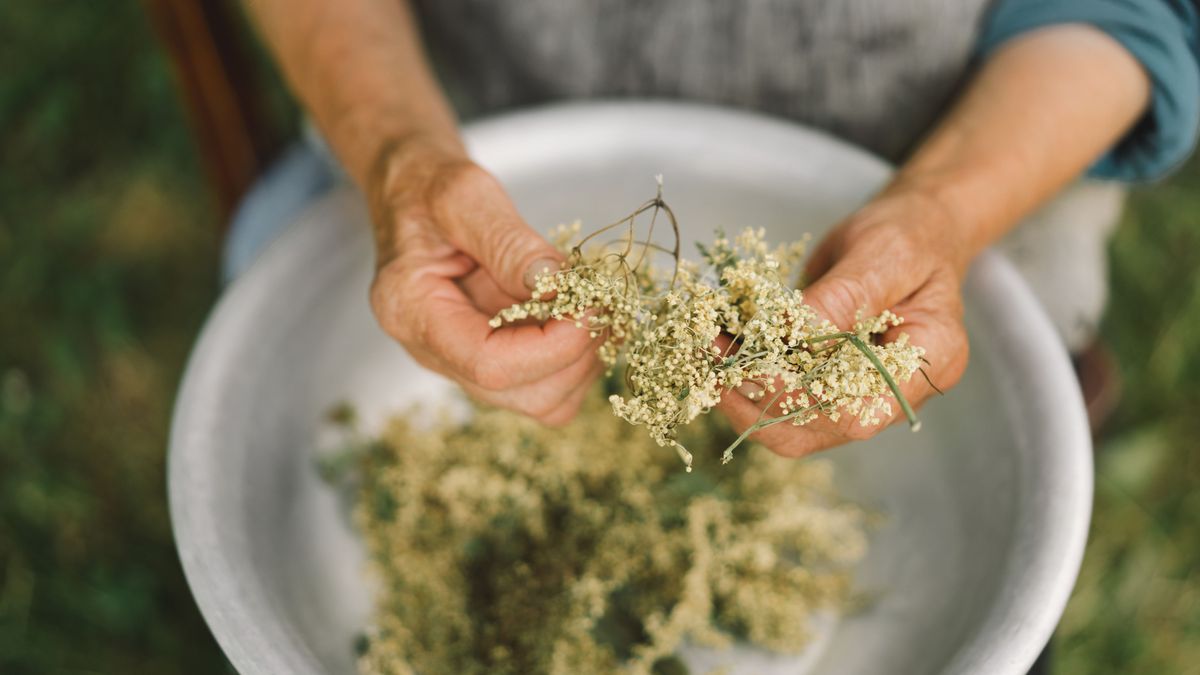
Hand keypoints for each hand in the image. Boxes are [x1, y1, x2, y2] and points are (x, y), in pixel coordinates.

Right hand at [366, 138, 600, 425]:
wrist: (412, 191)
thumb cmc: (428, 187)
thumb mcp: (463, 196)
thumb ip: (508, 242)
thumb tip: (560, 285)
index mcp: (412, 312)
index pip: (489, 364)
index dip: (552, 345)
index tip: (591, 305)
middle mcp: (434, 352)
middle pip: (520, 395)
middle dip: (575, 356)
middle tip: (601, 302)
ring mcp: (464, 361)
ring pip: (541, 402)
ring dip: (582, 362)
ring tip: (595, 306)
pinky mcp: (493, 356)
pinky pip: (547, 384)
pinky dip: (578, 358)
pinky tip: (584, 315)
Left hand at [716, 187, 970, 456]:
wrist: (908, 230)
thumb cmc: (908, 235)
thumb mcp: (881, 255)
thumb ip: (843, 297)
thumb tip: (791, 331)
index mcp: (929, 363)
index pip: (862, 412)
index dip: (804, 399)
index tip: (756, 362)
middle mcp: (893, 393)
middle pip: (819, 428)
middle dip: (759, 398)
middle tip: (716, 355)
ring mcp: (857, 394)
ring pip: (792, 427)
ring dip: (742, 395)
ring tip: (711, 349)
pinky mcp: (825, 385)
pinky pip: (781, 403)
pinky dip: (744, 382)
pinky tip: (721, 348)